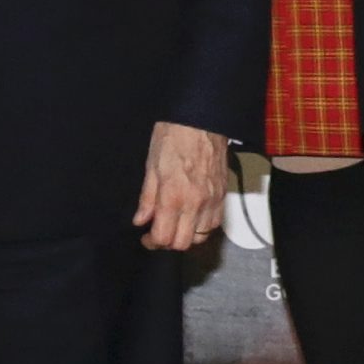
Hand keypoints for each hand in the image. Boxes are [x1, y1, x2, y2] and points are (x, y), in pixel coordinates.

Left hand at [136, 122, 232, 250]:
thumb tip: (141, 219)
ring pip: (201, 237)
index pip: (164, 237)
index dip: (152, 242)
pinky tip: (192, 217)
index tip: (146, 237)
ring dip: (187, 235)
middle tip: (159, 233)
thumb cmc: (174, 137)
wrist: (202, 120)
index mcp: (173, 196)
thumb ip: (146, 198)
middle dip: (168, 243)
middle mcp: (195, 203)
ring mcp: (212, 200)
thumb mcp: (151, 166)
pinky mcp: (223, 195)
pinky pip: (215, 223)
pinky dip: (203, 226)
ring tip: (176, 224)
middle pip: (183, 243)